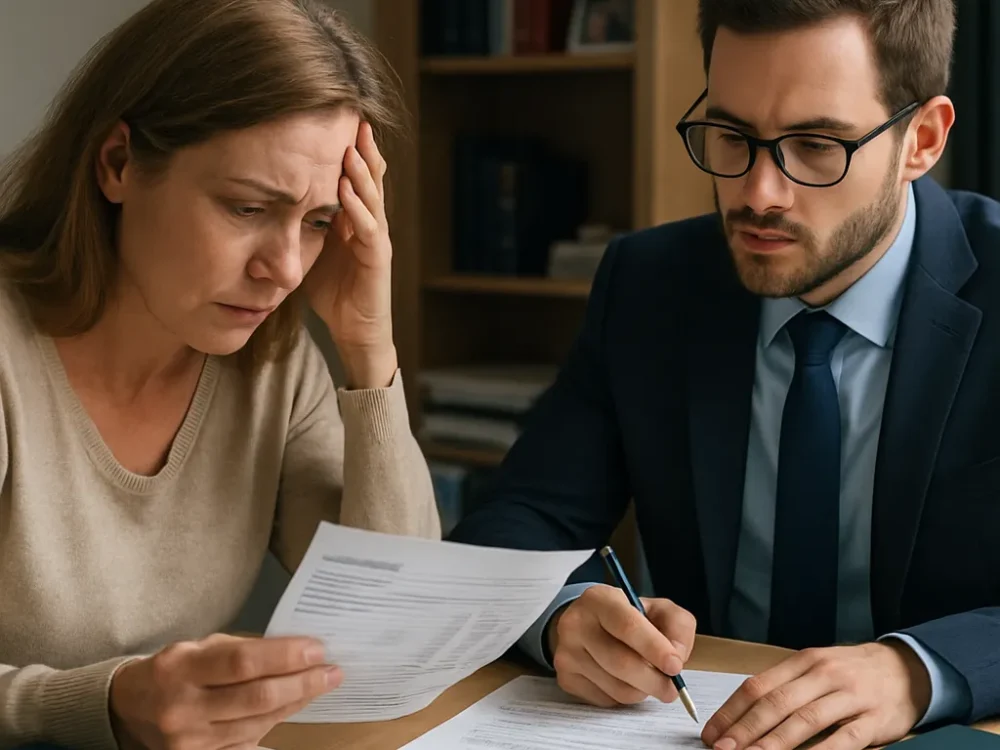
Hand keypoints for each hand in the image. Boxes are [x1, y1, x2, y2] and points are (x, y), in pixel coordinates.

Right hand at [109, 633, 341, 749]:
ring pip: (258, 722)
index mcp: (180, 667)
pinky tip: (297, 704)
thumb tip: (296, 651)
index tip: (317, 648)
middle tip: (332, 671)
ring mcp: (190, 741)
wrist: (130, 708)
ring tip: (321, 685)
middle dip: (302, 682)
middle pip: (257, 697)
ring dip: (296, 702)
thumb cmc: (174, 669)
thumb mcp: (197, 647)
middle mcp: (183, 707)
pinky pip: (249, 741)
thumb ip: (242, 649)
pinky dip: (277, 721)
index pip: (243, 661)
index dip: (285, 656)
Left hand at [304, 120, 396, 388]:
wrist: (356, 333)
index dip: (347, 150)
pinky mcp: (378, 260)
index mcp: (353, 220)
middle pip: (370, 178)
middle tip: (352, 117)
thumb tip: (263, 203)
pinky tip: (346, 190)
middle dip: (362, 149)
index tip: (333, 121)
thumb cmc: (334, 294)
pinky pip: (369, 229)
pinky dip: (358, 209)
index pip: (354, 177)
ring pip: (373, 198)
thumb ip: (299, 226)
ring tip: (351, 146)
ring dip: (362, 172)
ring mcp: (376, 241)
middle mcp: (369, 224)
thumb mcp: (311, 251)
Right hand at [547, 585, 696, 707]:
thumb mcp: (658, 609)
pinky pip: (605, 700)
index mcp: (599, 598)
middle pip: (621, 662)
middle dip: (654, 680)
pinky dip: (624, 697)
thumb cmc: (629, 618)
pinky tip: (625, 681)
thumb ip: (677, 626)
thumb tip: (676, 657)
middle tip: (672, 688)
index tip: (675, 666)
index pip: (627, 626)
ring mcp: (567, 652)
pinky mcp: (566, 678)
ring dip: (641, 691)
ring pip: (616, 687)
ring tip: (647, 679)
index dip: (654, 649)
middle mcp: (576, 623)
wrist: (588, 625)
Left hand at [701, 642, 930, 749]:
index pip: (758, 686)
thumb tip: (743, 715)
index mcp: (803, 662)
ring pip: (805, 721)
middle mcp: (823, 674)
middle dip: (745, 729)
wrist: (907, 668)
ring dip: (774, 743)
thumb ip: (785, 687)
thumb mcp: (816, 669)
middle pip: (776, 703)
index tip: (712, 732)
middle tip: (723, 749)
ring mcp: (850, 696)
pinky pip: (844, 738)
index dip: (732, 711)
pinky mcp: (874, 719)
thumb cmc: (851, 672)